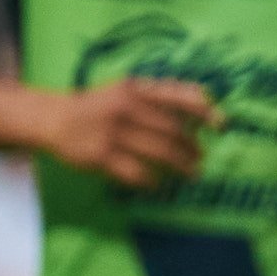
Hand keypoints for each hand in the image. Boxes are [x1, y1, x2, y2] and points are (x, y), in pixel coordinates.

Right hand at [42, 77, 215, 193]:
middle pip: (172, 132)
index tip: (222, 125)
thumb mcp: (127, 90)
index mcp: (135, 90)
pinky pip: (136, 172)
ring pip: (159, 153)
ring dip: (181, 166)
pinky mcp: (101, 156)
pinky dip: (152, 181)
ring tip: (191, 174)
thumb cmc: (100, 105)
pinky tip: (159, 185)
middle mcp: (125, 108)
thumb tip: (205, 99)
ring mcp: (113, 133)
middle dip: (192, 148)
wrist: (54, 119)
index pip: (178, 98)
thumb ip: (162, 93)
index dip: (204, 111)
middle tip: (200, 159)